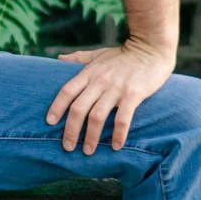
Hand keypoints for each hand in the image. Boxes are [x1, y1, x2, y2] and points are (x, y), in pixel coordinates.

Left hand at [46, 39, 174, 154]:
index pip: (67, 91)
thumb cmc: (123, 54)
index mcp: (88, 72)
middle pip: (78, 108)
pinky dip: (118, 134)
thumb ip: (78, 58)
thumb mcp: (97, 54)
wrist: (150, 48)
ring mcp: (116, 88)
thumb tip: (59, 58)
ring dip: (91, 136)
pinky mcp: (134, 94)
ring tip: (87, 151)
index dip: (56, 107)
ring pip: (97, 116)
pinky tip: (116, 146)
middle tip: (67, 147)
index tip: (49, 123)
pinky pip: (123, 118)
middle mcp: (99, 81)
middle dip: (71, 130)